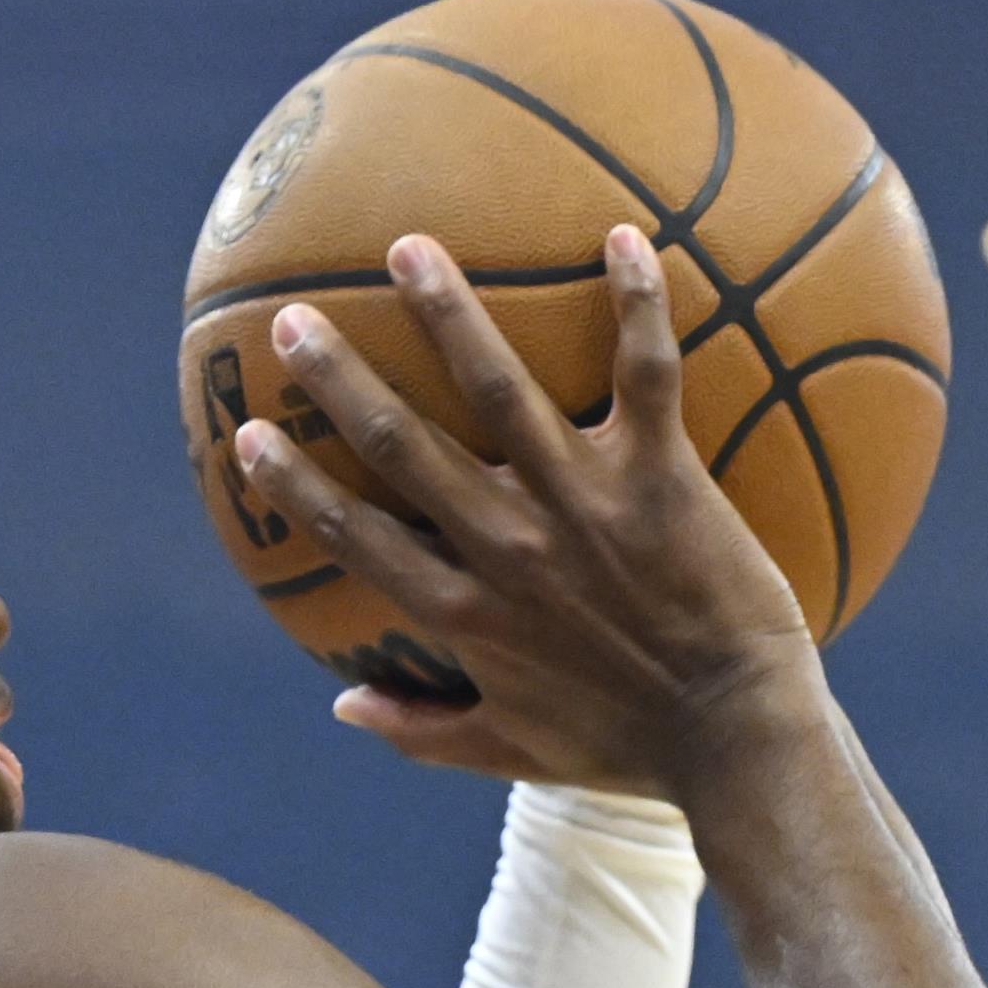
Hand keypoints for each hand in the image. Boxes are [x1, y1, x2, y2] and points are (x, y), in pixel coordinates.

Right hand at [234, 226, 830, 797]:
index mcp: (464, 616)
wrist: (737, 740)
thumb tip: (345, 709)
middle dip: (340, 378)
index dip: (295, 485)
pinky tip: (622, 234)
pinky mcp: (661, 479)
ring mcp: (583, 505)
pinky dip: (637, 302)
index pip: (353, 539)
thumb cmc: (629, 751)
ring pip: (499, 390)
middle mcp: (508, 549)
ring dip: (448, 313)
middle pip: (402, 446)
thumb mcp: (513, 754)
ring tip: (409, 248)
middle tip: (292, 319)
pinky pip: (645, 372)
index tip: (250, 435)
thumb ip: (423, 731)